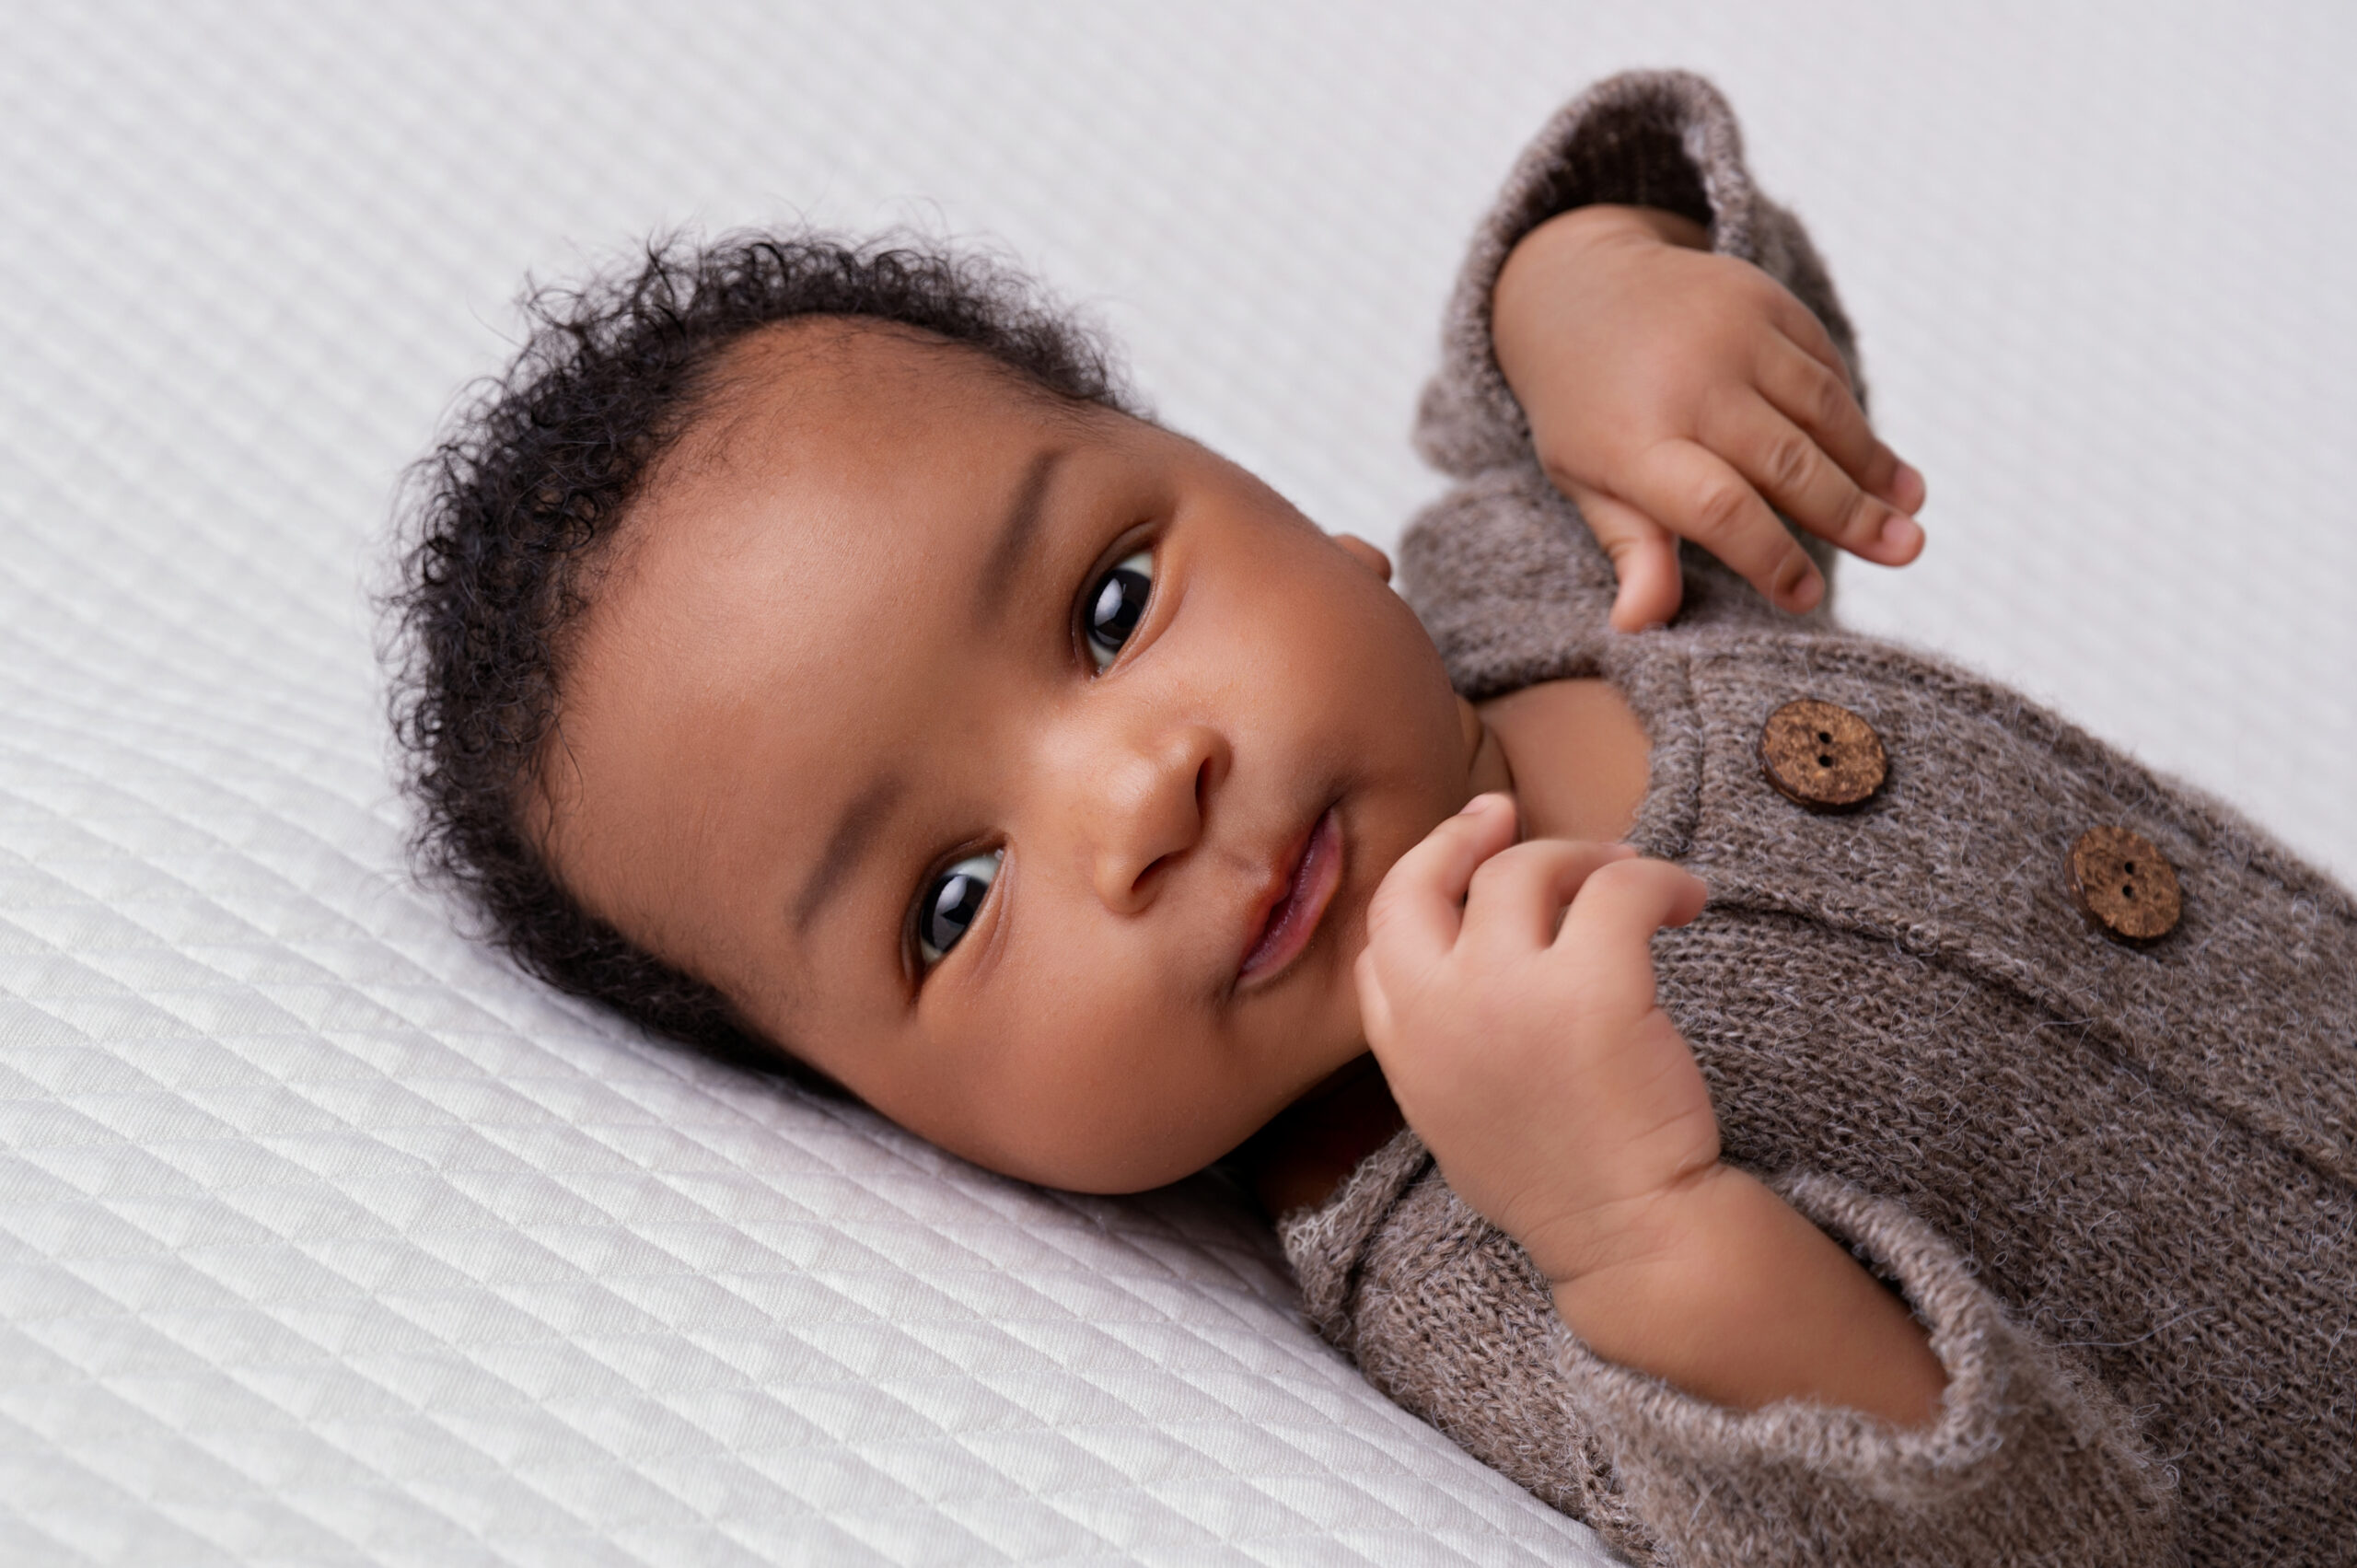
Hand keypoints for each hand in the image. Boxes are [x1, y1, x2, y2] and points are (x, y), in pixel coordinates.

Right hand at [1357, 794, 1945, 1423]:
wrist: (1628, 1238)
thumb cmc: (1557, 1185)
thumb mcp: (1453, 1116)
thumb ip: (1433, 1039)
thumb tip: (1455, 963)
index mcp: (1403, 1044)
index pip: (1382, 935)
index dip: (1423, 885)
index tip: (1464, 859)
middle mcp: (1439, 1007)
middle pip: (1434, 878)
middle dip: (1469, 834)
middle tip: (1515, 817)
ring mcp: (1510, 992)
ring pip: (1528, 868)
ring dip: (1583, 857)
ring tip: (1634, 878)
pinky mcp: (1594, 984)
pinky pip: (1622, 887)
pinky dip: (1660, 880)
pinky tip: (1687, 901)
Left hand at [1493, 205, 1927, 630]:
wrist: (1576, 285)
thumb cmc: (1585, 408)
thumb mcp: (1585, 479)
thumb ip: (1631, 547)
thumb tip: (1640, 626)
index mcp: (1634, 442)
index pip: (1717, 509)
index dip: (1770, 557)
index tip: (1807, 599)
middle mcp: (1688, 383)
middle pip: (1786, 462)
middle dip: (1851, 514)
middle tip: (1905, 550)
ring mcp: (1730, 333)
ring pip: (1820, 410)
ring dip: (1872, 463)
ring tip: (1910, 508)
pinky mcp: (1761, 298)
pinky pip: (1822, 364)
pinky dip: (1850, 414)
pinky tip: (1873, 456)